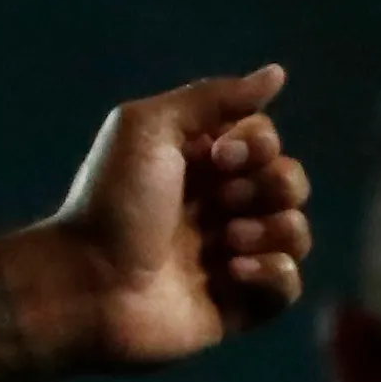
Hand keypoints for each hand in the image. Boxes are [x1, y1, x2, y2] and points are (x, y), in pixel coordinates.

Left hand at [44, 65, 309, 365]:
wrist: (86, 284)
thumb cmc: (110, 202)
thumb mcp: (149, 128)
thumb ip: (212, 97)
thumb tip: (276, 74)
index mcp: (201, 166)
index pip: (266, 142)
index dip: (257, 146)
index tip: (219, 158)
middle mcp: (219, 209)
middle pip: (290, 183)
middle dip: (269, 187)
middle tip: (221, 205)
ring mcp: (229, 258)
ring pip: (294, 232)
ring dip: (271, 230)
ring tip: (226, 242)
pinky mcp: (235, 307)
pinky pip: (288, 286)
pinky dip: (273, 274)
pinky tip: (233, 273)